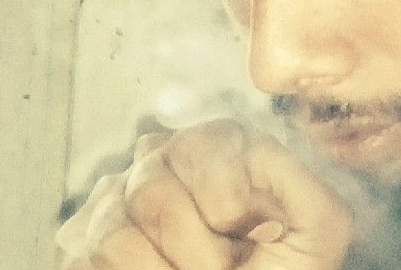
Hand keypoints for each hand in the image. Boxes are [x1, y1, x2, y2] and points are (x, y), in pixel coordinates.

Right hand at [55, 119, 352, 269]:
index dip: (226, 197)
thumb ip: (306, 183)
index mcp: (219, 145)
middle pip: (155, 187)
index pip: (208, 143)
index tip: (246, 232)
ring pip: (119, 230)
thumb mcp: (317, 228)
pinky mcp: (83, 246)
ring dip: (168, 269)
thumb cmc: (281, 268)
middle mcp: (161, 160)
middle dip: (197, 247)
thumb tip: (261, 159)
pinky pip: (92, 259)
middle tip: (222, 267)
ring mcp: (115, 202)